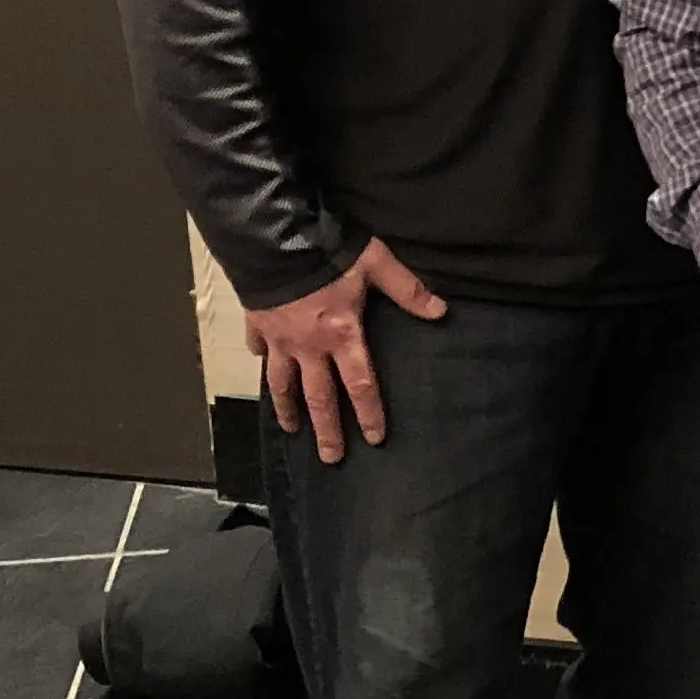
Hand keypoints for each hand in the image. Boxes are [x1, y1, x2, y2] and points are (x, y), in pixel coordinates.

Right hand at [242, 238, 445, 464]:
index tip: (374, 439)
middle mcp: (309, 347)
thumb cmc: (331, 254)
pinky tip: (261, 366)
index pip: (360, 383)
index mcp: (341, 336)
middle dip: (326, 429)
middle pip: (318, 397)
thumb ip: (408, 290)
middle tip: (330, 458)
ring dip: (287, 408)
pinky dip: (260, 360)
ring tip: (291, 429)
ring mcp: (279, 339)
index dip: (368, 412)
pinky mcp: (257, 324)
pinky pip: (259, 349)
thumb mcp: (377, 265)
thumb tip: (441, 311)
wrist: (277, 241)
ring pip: (282, 383)